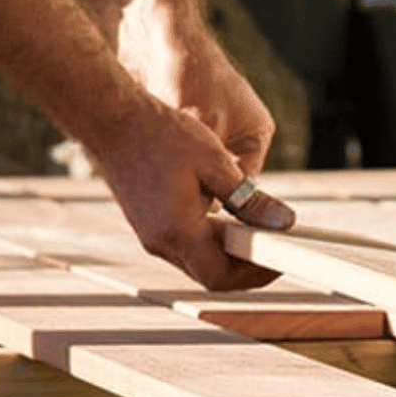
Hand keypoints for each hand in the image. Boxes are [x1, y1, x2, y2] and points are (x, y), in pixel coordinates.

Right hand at [99, 0, 292, 288]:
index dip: (253, 275)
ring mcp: (151, 237)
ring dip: (227, 254)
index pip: (221, 278)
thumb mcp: (216, 162)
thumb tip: (284, 222)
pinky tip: (225, 220)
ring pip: (197, 262)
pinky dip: (209, 242)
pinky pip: (184, 247)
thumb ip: (251, 200)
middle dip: (243, 268)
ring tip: (253, 232)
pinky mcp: (148, 227)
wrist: (111, 119)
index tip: (277, 260)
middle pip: (210, 275)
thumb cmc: (162, 135)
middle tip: (270, 248)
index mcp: (178, 231)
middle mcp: (161, 243)